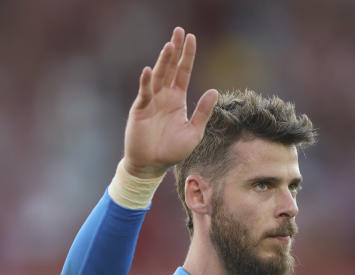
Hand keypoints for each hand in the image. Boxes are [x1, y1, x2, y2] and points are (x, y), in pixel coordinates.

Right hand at [122, 27, 218, 178]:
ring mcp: (151, 101)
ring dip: (164, 61)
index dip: (187, 56)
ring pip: (158, 76)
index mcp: (177, 99)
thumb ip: (203, 112)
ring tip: (170, 45)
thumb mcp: (194, 132)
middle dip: (175, 50)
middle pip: (170, 68)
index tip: (191, 38)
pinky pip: (144, 93)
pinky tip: (149, 70)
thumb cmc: (172, 151)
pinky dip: (146, 82)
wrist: (152, 165)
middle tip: (179, 31)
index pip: (183, 72)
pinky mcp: (140, 109)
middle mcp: (164, 96)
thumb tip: (214, 91)